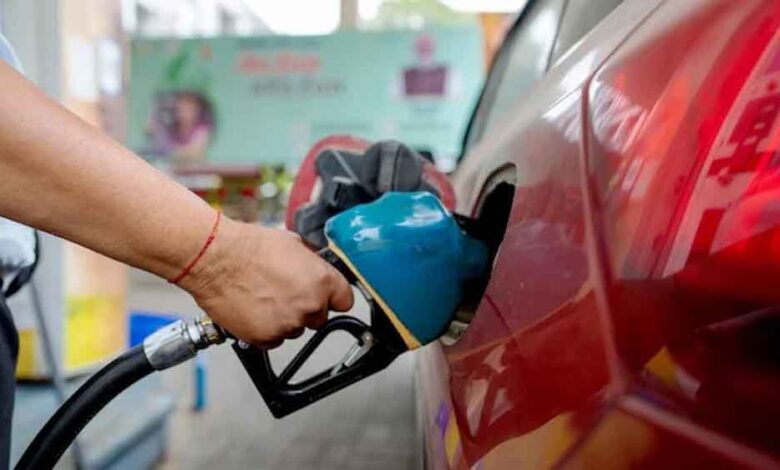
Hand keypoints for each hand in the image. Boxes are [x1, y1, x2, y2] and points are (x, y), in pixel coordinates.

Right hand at [179, 218, 353, 346]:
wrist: (216, 260)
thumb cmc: (249, 248)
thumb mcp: (293, 244)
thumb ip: (311, 263)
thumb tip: (314, 269)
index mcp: (322, 281)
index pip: (345, 301)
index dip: (333, 298)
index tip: (326, 298)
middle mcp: (310, 305)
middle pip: (319, 317)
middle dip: (306, 308)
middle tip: (284, 294)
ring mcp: (289, 324)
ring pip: (295, 329)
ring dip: (284, 319)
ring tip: (264, 298)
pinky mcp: (266, 338)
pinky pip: (273, 340)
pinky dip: (265, 329)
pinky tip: (254, 310)